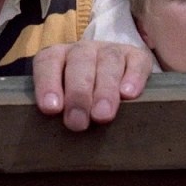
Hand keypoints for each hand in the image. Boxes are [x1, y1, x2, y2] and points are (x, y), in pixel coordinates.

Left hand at [32, 41, 151, 131]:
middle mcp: (83, 50)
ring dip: (105, 89)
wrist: (114, 80)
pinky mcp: (137, 56)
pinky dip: (133, 77)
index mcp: (58, 57)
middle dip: (78, 93)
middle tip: (78, 123)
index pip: (48, 62)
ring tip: (103, 116)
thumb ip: (57, 111)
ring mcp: (111, 51)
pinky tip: (129, 95)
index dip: (48, 83)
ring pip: (109, 62)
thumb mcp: (63, 102)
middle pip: (80, 63)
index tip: (51, 109)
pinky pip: (136, 62)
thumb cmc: (81, 100)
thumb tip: (55, 135)